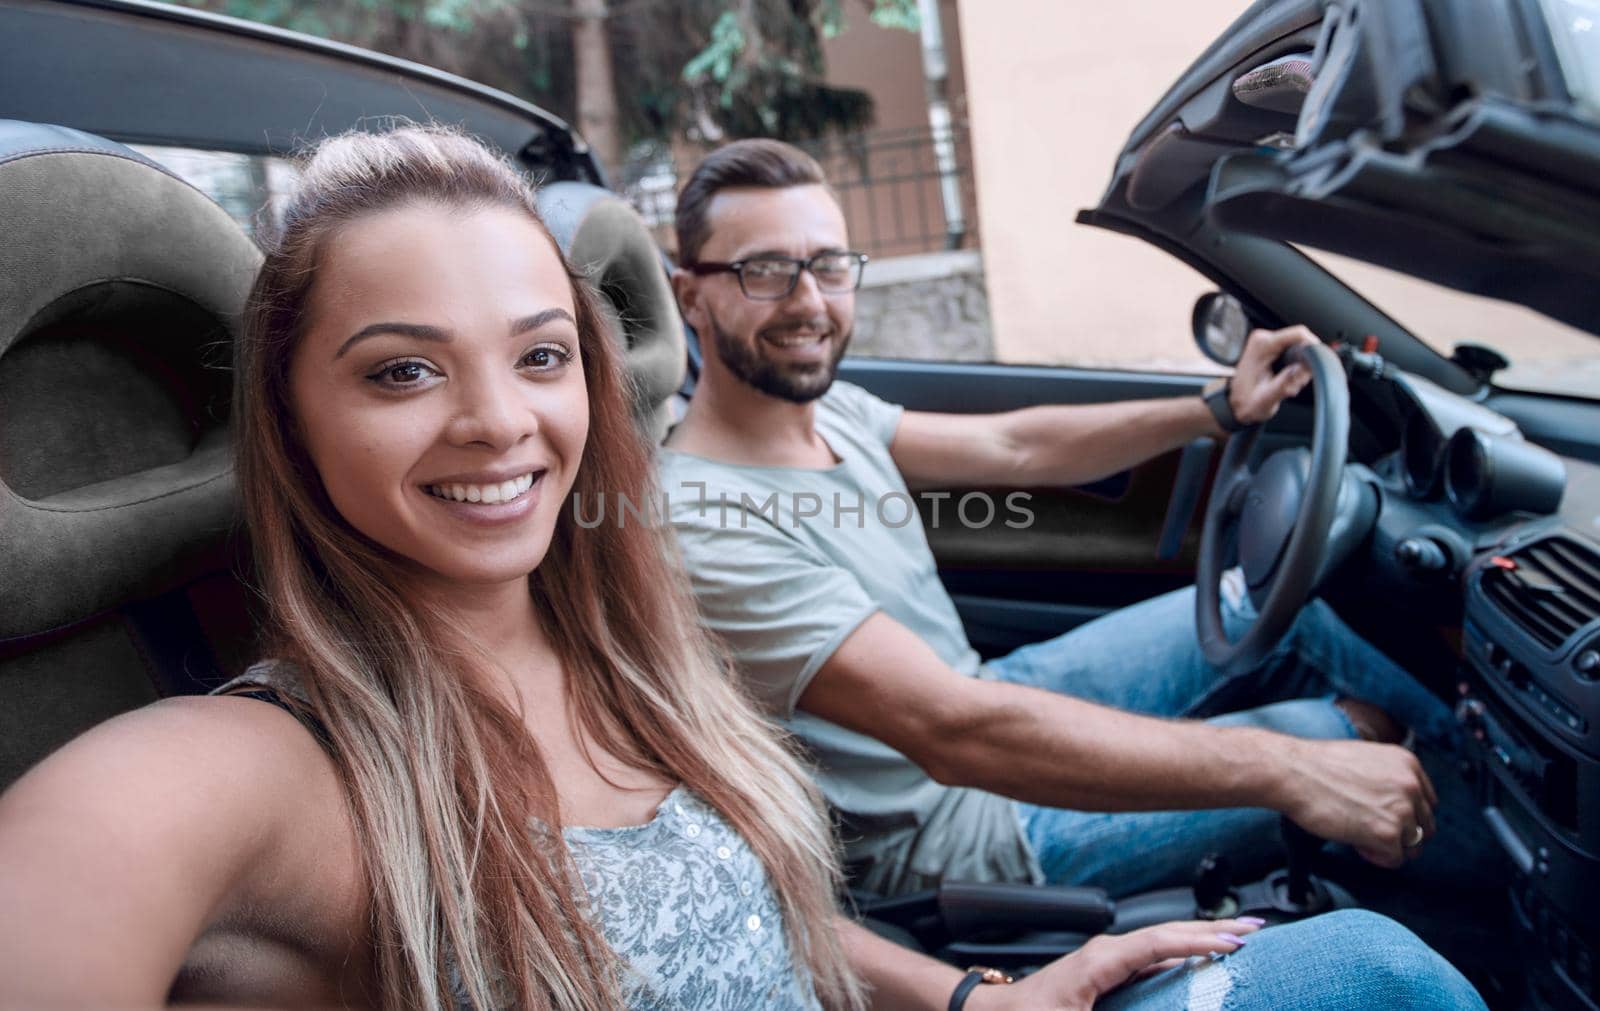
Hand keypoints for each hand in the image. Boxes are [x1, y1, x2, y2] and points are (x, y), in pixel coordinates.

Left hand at [971, 919, 1261, 1010]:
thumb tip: (1167, 1004)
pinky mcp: (1106, 967)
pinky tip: (1201, 957)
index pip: (1161, 942)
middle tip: (1257, 927)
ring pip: (1163, 939)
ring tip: (1240, 936)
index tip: (1237, 942)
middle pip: (1169, 931)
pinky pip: (1153, 954)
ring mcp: (1106, 956)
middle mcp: (1106, 950)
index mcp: (1101, 958)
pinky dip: (1182, 951)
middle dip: (1213, 928)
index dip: (1200, 941)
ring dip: (1201, 937)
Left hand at [1229, 325, 1317, 425]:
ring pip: (1299, 346)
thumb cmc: (1246, 402)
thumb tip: (1301, 371)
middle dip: (1305, 362)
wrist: (1234, 403)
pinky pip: (1293, 351)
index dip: (1313, 349)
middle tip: (1296, 382)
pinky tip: (1286, 378)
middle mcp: (1263, 339)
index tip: (1314, 367)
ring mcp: (1266, 341)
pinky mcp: (1271, 347)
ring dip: (1300, 366)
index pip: (1299, 334)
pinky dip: (1295, 365)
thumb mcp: (1266, 398)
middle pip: (1301, 341)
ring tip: (1288, 383)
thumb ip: (1284, 384)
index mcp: (1262, 346)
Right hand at [1281, 736, 1437, 868]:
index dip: (1407, 815)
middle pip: (1425, 825)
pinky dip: (1377, 857)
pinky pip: (1395, 858)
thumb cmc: (1316, 766)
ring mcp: (1402, 809)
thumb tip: (1391, 803)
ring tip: (1361, 838)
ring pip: (1413, 845)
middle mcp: (1411, 785)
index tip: (1385, 819)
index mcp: (1407, 763)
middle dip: (1401, 834)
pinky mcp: (1387, 833)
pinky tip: (1356, 843)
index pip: (1427, 801)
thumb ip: (1386, 778)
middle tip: (1372, 833)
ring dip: (1390, 847)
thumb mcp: (1364, 760)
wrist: (1293, 772)